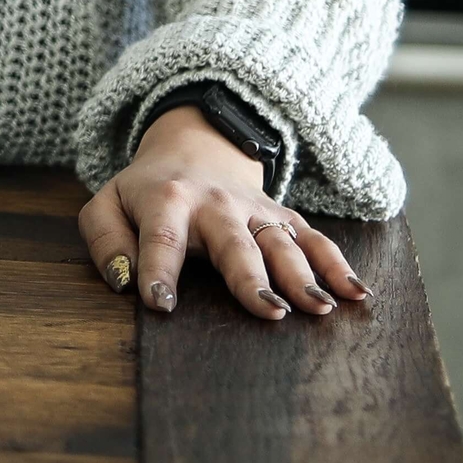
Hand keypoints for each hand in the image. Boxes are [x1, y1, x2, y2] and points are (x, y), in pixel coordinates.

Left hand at [80, 103, 368, 320]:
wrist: (193, 149)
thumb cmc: (145, 193)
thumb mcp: (107, 204)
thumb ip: (105, 239)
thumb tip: (123, 281)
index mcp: (167, 201)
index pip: (160, 238)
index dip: (157, 270)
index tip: (160, 305)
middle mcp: (216, 205)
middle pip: (234, 244)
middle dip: (250, 279)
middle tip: (268, 313)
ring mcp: (255, 211)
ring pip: (281, 243)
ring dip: (302, 276)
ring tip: (319, 308)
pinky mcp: (284, 218)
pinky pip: (315, 239)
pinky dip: (338, 264)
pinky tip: (358, 293)